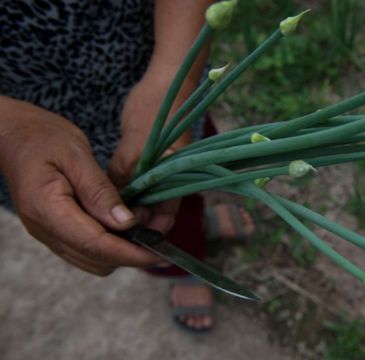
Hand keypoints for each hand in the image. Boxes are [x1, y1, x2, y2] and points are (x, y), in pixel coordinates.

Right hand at [0, 97, 162, 275]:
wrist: (12, 136)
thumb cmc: (42, 137)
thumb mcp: (76, 155)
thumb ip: (100, 191)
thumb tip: (127, 223)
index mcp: (47, 208)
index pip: (95, 244)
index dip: (130, 253)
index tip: (159, 253)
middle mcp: (44, 229)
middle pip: (95, 259)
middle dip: (129, 255)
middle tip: (158, 236)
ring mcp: (46, 233)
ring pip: (90, 260)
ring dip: (120, 252)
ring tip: (145, 231)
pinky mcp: (52, 231)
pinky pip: (83, 250)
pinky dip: (107, 246)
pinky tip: (125, 228)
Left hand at [108, 75, 190, 233]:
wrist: (163, 85)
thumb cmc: (156, 109)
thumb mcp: (136, 144)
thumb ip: (127, 174)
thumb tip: (113, 204)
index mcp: (177, 178)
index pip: (166, 215)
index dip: (149, 230)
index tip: (126, 236)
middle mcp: (170, 179)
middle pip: (154, 212)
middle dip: (135, 223)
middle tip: (108, 230)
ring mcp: (159, 171)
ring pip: (143, 200)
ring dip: (127, 208)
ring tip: (104, 217)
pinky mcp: (147, 163)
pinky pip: (136, 186)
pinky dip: (124, 193)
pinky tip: (107, 197)